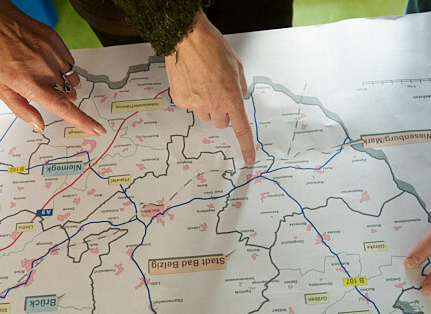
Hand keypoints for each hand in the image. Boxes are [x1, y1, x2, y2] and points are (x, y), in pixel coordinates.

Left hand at [0, 0, 104, 135]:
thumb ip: (21, 108)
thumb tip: (40, 125)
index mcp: (28, 83)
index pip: (63, 108)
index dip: (84, 121)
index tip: (98, 129)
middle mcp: (44, 69)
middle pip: (70, 94)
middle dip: (61, 96)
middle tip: (42, 87)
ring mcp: (52, 53)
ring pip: (72, 78)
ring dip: (62, 80)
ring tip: (40, 69)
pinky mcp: (55, 40)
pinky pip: (69, 62)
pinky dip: (60, 65)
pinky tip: (42, 57)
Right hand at [165, 10, 254, 165]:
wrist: (186, 37)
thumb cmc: (212, 47)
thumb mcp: (236, 66)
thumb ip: (240, 86)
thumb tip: (239, 96)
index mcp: (231, 97)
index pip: (241, 129)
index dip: (246, 146)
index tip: (249, 159)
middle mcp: (214, 104)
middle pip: (221, 122)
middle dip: (223, 112)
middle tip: (219, 94)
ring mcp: (195, 103)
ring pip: (205, 115)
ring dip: (207, 105)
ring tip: (203, 83)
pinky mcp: (181, 100)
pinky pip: (189, 106)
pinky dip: (192, 97)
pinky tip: (191, 80)